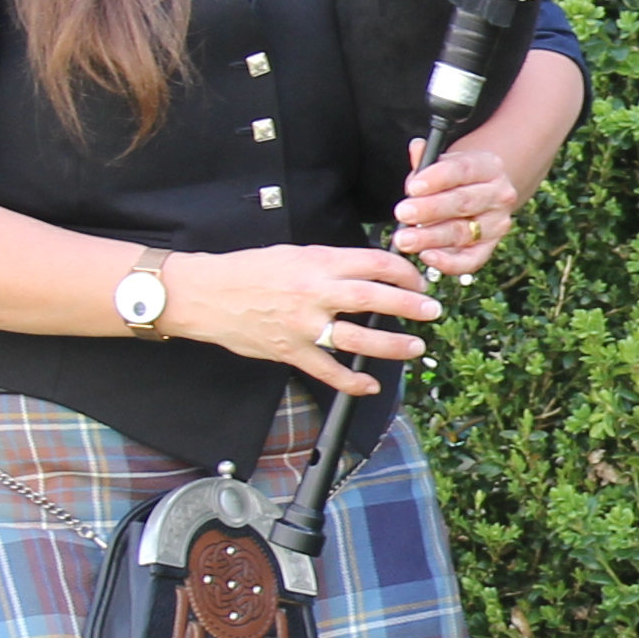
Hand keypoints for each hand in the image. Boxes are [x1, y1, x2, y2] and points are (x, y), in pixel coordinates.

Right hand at [159, 244, 440, 396]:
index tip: (417, 280)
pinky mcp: (290, 351)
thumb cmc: (249, 269)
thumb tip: (368, 270)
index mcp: (318, 262)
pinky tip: (370, 384)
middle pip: (373, 298)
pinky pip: (328, 371)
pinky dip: (352, 381)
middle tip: (432, 310)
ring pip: (357, 338)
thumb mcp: (294, 254)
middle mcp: (314, 293)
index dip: (403, 272)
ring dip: (391, 344)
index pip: (373, 263)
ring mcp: (303, 326)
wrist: (206, 294)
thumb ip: (331, 262)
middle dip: (409, 305)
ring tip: (414, 347)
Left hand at [390, 140, 536, 286]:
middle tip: (403, 214)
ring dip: (430, 237)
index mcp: (489, 166)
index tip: (412, 188)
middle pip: (463, 202)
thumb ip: (427, 160)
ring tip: (405, 240)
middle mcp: (499, 195)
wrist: (481, 194)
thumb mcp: (444, 163)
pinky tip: (427, 257)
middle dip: (429, 209)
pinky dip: (448, 262)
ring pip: (463, 232)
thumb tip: (416, 148)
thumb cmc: (455, 178)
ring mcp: (497, 224)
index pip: (463, 169)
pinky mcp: (490, 248)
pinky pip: (471, 260)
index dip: (437, 178)